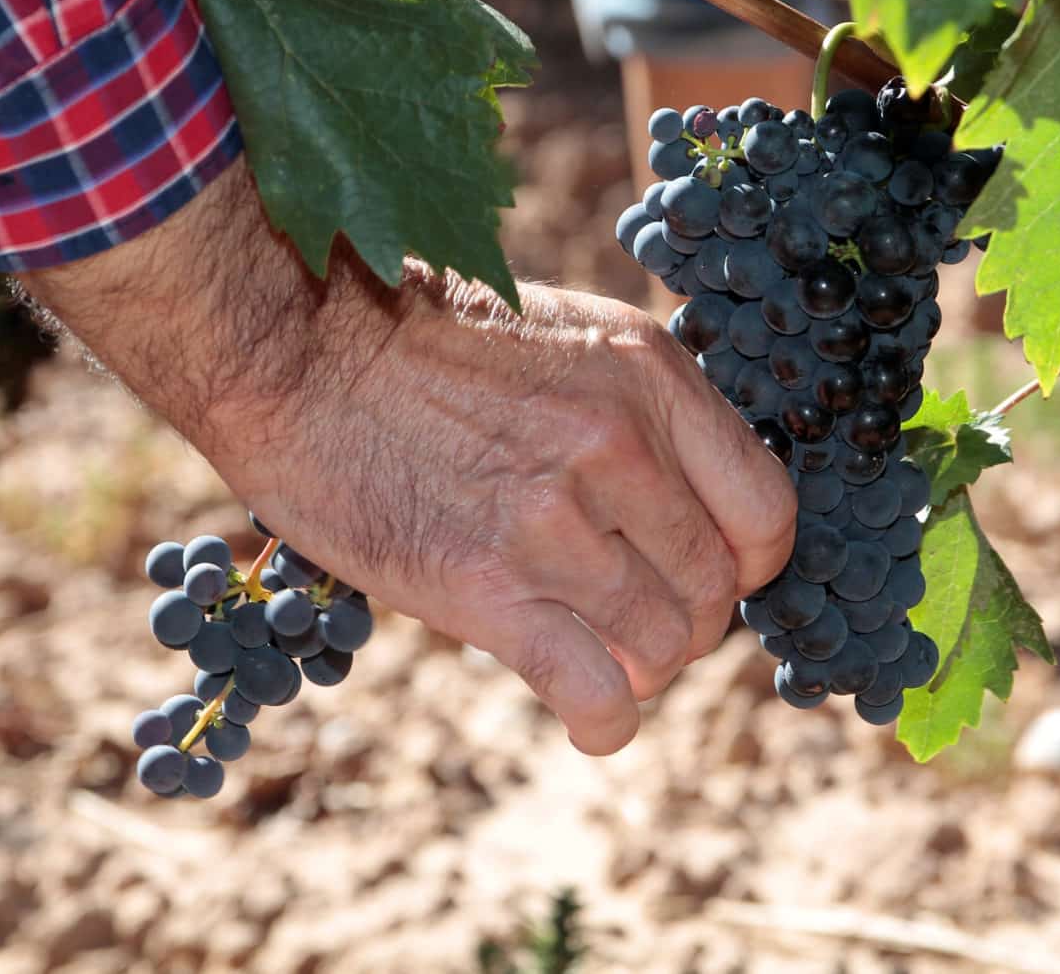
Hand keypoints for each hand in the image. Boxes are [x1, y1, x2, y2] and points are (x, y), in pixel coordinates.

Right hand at [17, 162, 795, 753]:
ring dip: (636, 668)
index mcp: (649, 374)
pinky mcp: (487, 587)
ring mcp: (555, 518)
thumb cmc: (420, 342)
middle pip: (715, 593)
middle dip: (681, 622)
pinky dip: (604, 721)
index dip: (743, 564)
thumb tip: (694, 511)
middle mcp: (618, 444)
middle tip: (623, 614)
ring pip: (664, 650)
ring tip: (592, 649)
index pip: (767, 514)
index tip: (700, 573)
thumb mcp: (564, 337)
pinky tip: (587, 714)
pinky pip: (599, 694)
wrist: (292, 348)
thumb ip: (641, 413)